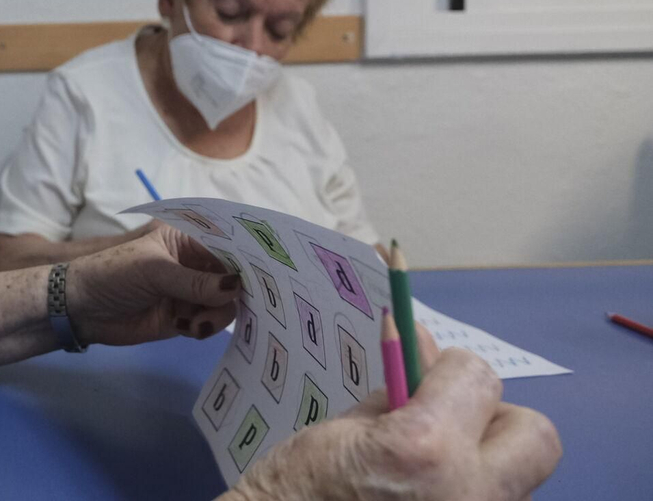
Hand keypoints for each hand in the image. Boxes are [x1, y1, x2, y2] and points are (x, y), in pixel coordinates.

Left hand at [64, 222, 240, 344]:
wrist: (81, 308)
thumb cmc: (112, 274)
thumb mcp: (153, 271)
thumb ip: (195, 282)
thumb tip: (236, 287)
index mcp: (188, 239)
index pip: (228, 245)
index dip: (248, 259)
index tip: (270, 274)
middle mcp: (195, 263)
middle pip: (234, 277)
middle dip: (237, 293)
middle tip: (235, 306)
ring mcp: (191, 292)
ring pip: (226, 304)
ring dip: (217, 315)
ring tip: (194, 322)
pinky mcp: (185, 318)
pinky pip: (210, 323)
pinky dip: (204, 328)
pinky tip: (184, 328)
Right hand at [228, 338, 560, 500]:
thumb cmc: (298, 489)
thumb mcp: (343, 428)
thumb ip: (399, 393)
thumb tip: (427, 348)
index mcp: (427, 448)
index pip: (478, 376)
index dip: (448, 368)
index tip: (420, 376)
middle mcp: (472, 493)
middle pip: (535, 435)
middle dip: (496, 419)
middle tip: (448, 427)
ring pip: (521, 479)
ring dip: (486, 464)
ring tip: (433, 473)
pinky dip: (473, 492)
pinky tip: (429, 497)